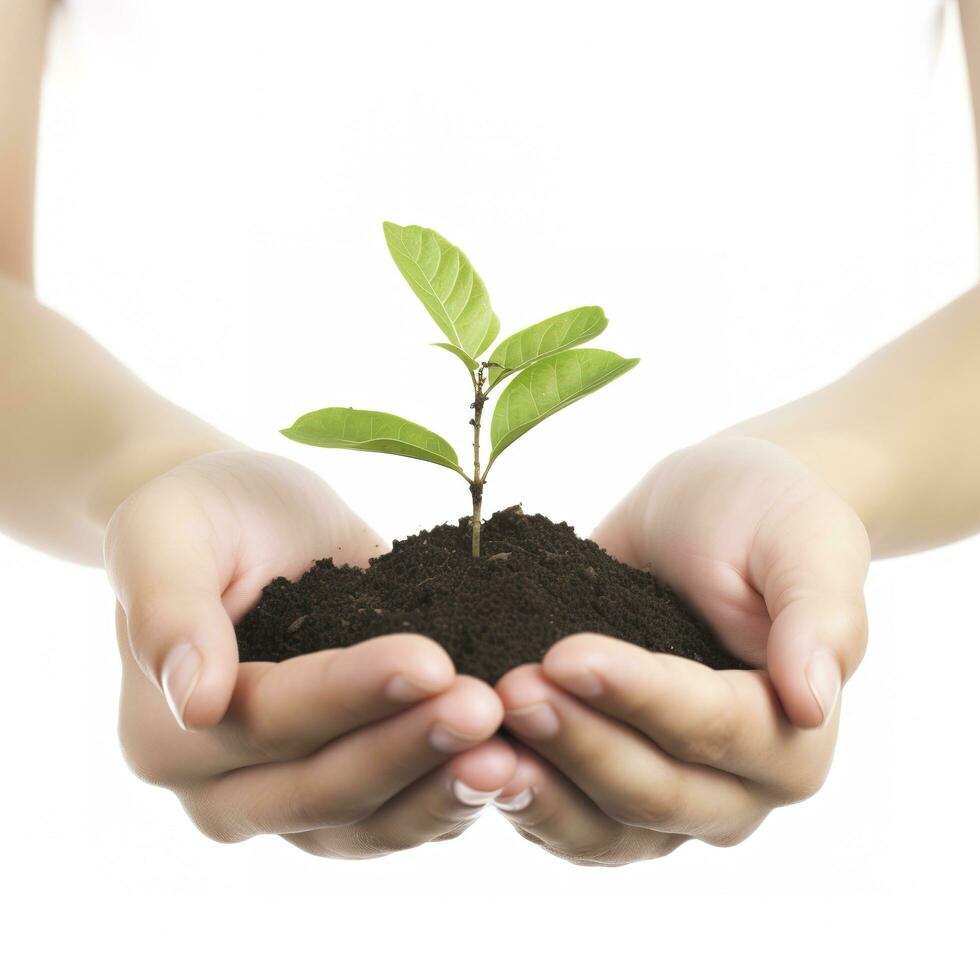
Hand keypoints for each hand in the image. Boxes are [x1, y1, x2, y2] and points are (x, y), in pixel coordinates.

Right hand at [106, 450, 513, 856]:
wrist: (247, 521)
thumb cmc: (204, 516)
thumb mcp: (166, 536)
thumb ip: (170, 611)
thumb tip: (193, 703)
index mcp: (169, 735)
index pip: (269, 722)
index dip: (349, 695)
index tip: (429, 660)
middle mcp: (225, 790)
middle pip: (323, 790)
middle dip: (409, 748)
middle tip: (487, 707)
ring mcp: (292, 800)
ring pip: (370, 825)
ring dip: (443, 791)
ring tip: (514, 754)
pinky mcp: (352, 791)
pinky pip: (404, 816)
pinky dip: (456, 797)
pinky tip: (517, 766)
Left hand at [492, 435, 869, 864]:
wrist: (709, 513)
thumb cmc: (767, 518)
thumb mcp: (806, 543)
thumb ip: (817, 618)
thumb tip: (812, 701)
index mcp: (795, 736)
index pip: (714, 729)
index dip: (640, 698)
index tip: (567, 655)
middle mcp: (736, 786)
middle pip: (652, 794)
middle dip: (577, 743)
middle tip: (511, 691)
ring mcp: (667, 794)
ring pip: (603, 828)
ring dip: (538, 791)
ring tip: (475, 745)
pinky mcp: (606, 777)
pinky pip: (564, 814)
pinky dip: (519, 795)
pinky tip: (467, 757)